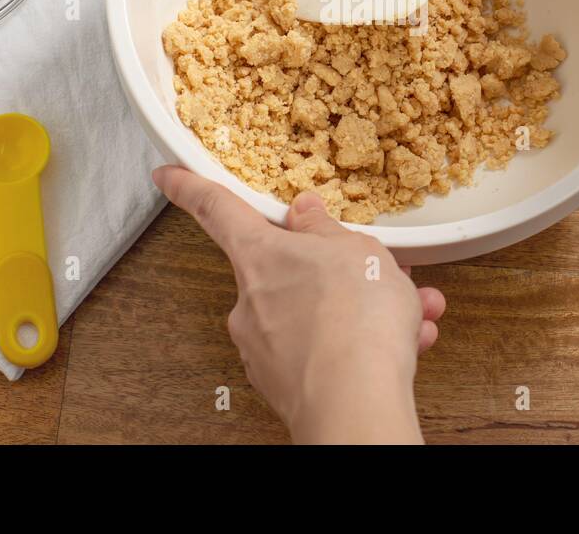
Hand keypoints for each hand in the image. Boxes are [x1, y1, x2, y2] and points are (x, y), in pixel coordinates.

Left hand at [152, 165, 445, 443]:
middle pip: (287, 270)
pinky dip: (360, 347)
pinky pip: (324, 353)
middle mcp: (251, 301)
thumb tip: (305, 214)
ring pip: (316, 315)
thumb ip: (326, 230)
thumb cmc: (353, 320)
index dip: (190, 187)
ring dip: (363, 311)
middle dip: (337, 270)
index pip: (216, 209)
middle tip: (378, 270)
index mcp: (260, 254)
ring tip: (410, 313)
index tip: (168, 176)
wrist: (356, 404)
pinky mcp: (286, 385)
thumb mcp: (355, 248)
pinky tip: (404, 344)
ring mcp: (265, 347)